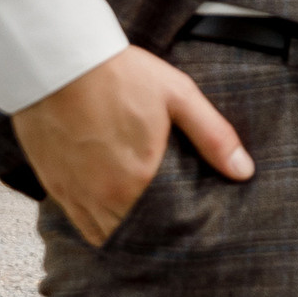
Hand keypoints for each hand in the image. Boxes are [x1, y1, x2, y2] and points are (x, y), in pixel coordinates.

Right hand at [14, 46, 253, 249]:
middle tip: (168, 231)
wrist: (58, 59)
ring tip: (141, 226)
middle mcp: (104, 195)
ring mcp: (75, 193)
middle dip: (151, 236)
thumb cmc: (119, 74)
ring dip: (122, 234)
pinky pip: (77, 223)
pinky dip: (94, 224)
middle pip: (132, 237)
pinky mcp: (53, 184)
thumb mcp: (178, 96)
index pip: (162, 228)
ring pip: (103, 235)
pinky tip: (109, 212)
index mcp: (138, 179)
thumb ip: (213, 136)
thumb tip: (243, 171)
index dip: (176, 233)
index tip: (189, 230)